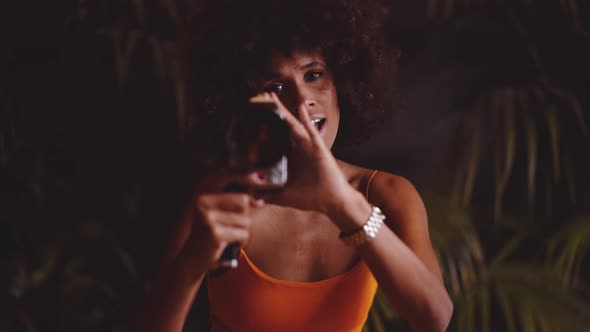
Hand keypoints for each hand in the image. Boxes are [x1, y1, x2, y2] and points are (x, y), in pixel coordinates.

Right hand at [173, 171, 264, 277]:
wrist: (190, 262)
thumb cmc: (208, 239)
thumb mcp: (218, 218)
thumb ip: (237, 207)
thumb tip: (260, 202)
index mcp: (204, 198)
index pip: (240, 197)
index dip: (247, 209)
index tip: (242, 218)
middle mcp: (204, 206)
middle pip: (244, 208)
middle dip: (242, 223)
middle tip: (228, 233)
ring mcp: (209, 219)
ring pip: (245, 222)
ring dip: (241, 234)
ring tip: (227, 240)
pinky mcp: (215, 234)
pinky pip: (243, 235)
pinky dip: (240, 243)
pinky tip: (226, 248)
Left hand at [256, 93, 361, 220]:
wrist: (332, 202)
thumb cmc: (311, 197)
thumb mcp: (284, 196)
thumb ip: (269, 195)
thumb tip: (251, 195)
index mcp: (291, 157)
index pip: (275, 137)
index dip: (266, 126)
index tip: (253, 115)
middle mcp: (299, 149)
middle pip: (283, 126)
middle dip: (273, 112)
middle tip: (261, 97)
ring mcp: (309, 147)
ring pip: (294, 125)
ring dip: (284, 111)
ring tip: (273, 97)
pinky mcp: (318, 149)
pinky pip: (311, 131)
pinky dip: (306, 119)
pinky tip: (300, 107)